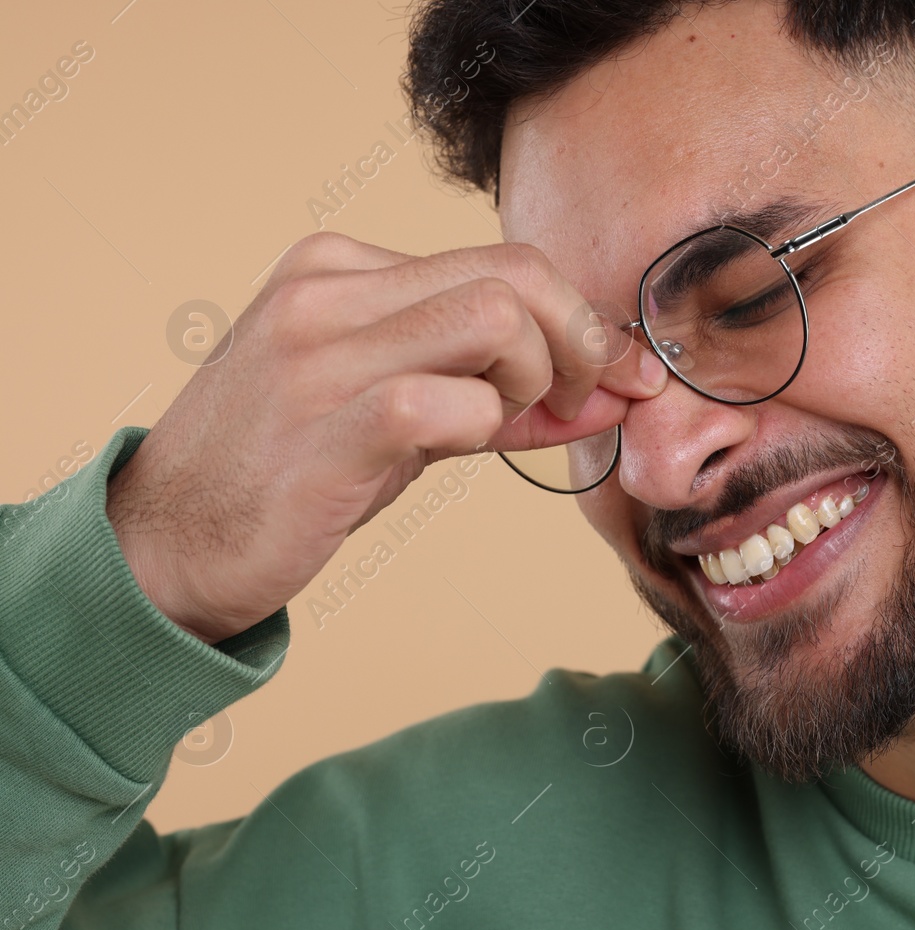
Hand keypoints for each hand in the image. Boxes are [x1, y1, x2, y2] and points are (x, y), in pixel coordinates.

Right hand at [105, 232, 664, 643]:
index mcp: (339, 269)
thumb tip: (609, 390)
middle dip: (579, 342)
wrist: (167, 545)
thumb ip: (495, 393)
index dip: (576, 320)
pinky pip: (452, 404)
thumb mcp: (397, 414)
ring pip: (496, 319)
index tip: (607, 379)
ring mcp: (321, 352)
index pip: (500, 261)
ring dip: (534, 382)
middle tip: (576, 403)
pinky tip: (455, 451)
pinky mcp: (327, 424)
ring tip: (504, 425)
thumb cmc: (290, 475)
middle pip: (515, 274)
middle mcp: (327, 291)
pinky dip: (485, 430)